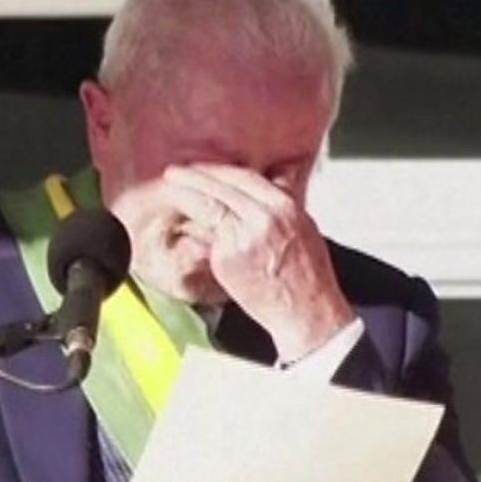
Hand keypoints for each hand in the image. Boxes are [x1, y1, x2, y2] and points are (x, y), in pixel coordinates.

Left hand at [163, 164, 354, 360]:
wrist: (306, 313)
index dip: (219, 171)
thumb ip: (285, 200)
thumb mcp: (305, 226)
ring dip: (185, 196)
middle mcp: (262, 218)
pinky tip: (182, 224)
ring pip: (208, 208)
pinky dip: (192, 228)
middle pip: (221, 187)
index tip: (204, 168)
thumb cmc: (309, 276)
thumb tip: (276, 176)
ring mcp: (241, 238)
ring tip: (171, 189)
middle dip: (194, 177)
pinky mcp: (226, 259)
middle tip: (175, 173)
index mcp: (284, 207)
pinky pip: (205, 238)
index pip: (244, 177)